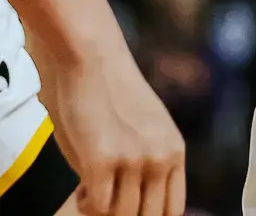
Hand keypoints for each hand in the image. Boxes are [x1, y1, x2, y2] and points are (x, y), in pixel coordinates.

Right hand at [53, 38, 185, 215]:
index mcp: (174, 151)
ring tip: (89, 190)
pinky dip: (85, 205)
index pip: (173, 210)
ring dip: (101, 210)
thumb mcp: (140, 130)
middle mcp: (161, 158)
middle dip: (122, 215)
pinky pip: (98, 207)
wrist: (88, 55)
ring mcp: (134, 161)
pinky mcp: (103, 160)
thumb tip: (129, 206)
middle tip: (104, 200)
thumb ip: (144, 167)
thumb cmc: (106, 89)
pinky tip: (81, 187)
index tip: (127, 210)